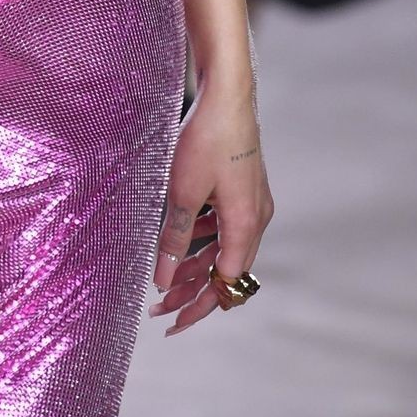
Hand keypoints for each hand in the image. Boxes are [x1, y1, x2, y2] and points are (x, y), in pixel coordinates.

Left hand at [148, 73, 273, 336]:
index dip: (197, 306)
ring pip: (224, 248)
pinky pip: (224, 226)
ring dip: (196, 264)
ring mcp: (252, 202)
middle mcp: (256, 218)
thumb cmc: (208, 139)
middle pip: (227, 270)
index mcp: (245, 225)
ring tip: (164, 278)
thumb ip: (175, 239)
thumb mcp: (183, 193)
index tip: (171, 322)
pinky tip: (179, 238)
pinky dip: (203, 238)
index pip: (225, 283)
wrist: (227, 93)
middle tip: (160, 307)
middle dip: (194, 292)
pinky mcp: (243, 188)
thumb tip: (164, 280)